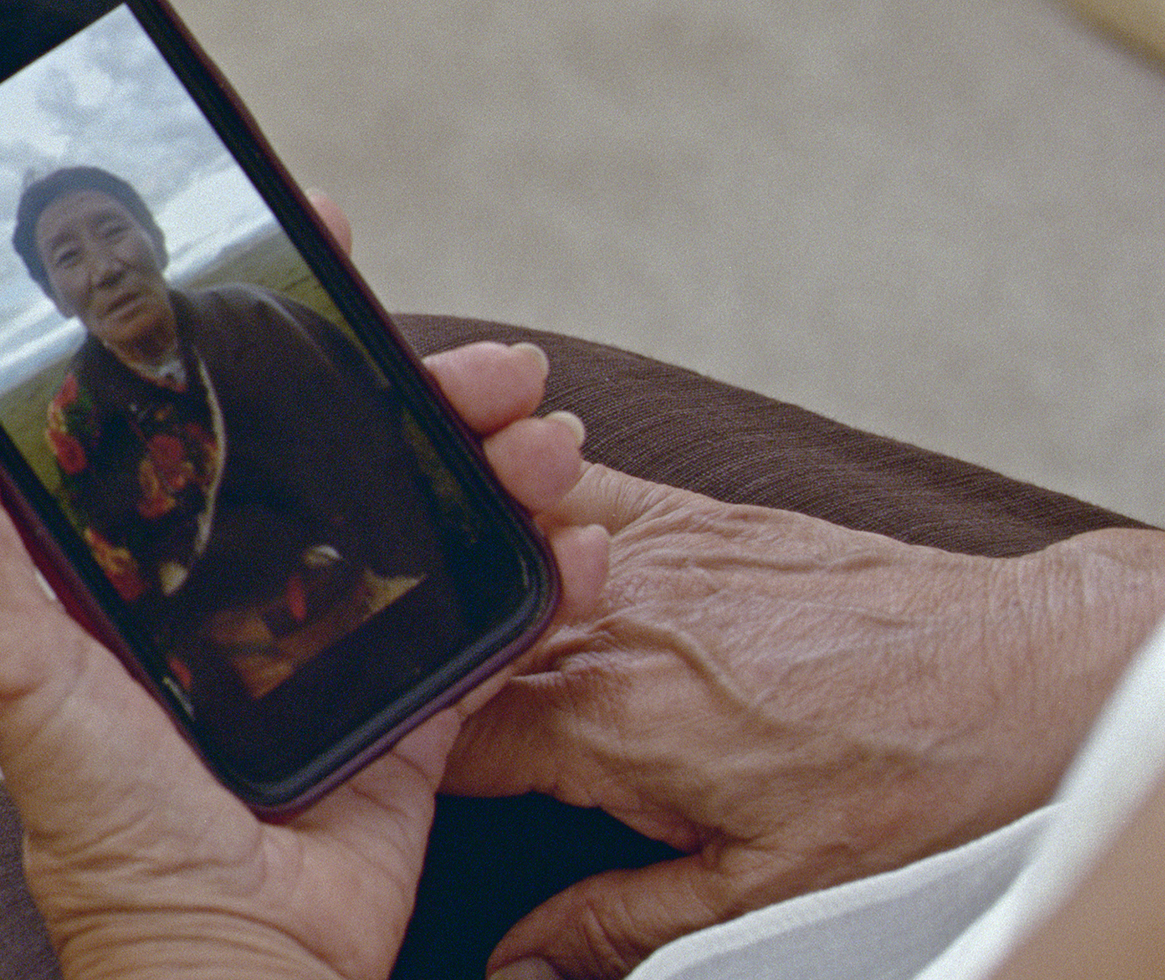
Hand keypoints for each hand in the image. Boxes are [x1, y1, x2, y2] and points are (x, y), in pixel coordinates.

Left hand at [0, 336, 601, 979]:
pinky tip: (584, 537)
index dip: (268, 309)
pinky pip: (496, 618)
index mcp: (159, 554)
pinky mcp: (416, 703)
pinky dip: (549, 573)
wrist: (235, 968)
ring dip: (500, 458)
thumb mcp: (18, 671)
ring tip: (546, 437)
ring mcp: (344, 633)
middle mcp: (254, 577)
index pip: (216, 398)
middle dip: (425, 380)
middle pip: (351, 439)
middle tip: (488, 359)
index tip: (313, 229)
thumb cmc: (108, 837)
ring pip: (436, 507)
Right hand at [451, 465, 1164, 979]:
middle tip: (428, 713)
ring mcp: (645, 555)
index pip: (442, 742)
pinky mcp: (690, 514)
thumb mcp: (762, 894)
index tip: (399, 783)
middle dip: (435, 686)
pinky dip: (526, 499)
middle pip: (463, 653)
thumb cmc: (909, 781)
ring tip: (453, 617)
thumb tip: (522, 961)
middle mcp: (608, 623)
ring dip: (466, 591)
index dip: (409, 767)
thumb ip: (615, 924)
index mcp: (602, 723)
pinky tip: (512, 515)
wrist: (1020, 674)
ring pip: (495, 558)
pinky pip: (570, 487)